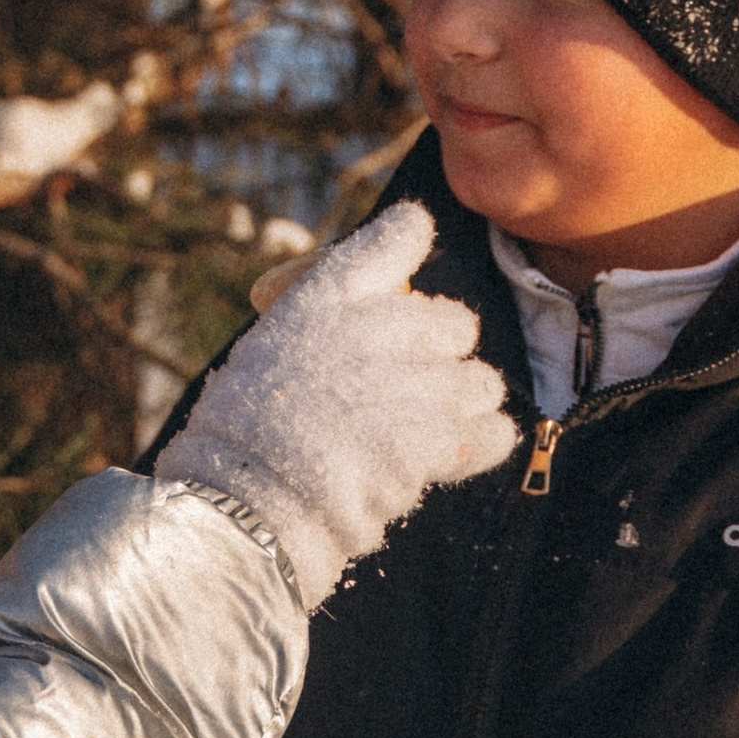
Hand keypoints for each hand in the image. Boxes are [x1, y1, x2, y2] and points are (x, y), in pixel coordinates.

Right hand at [154, 202, 516, 606]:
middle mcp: (374, 327)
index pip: (393, 240)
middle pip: (457, 323)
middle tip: (410, 393)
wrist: (246, 499)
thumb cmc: (245, 435)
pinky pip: (493, 432)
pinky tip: (450, 458)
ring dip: (462, 408)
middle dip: (443, 357)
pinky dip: (482, 445)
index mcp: (325, 299)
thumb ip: (326, 328)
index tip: (412, 244)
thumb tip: (379, 319)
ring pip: (480, 382)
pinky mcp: (433, 437)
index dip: (408, 238)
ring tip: (423, 436)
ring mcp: (409, 382)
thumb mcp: (268, 351)